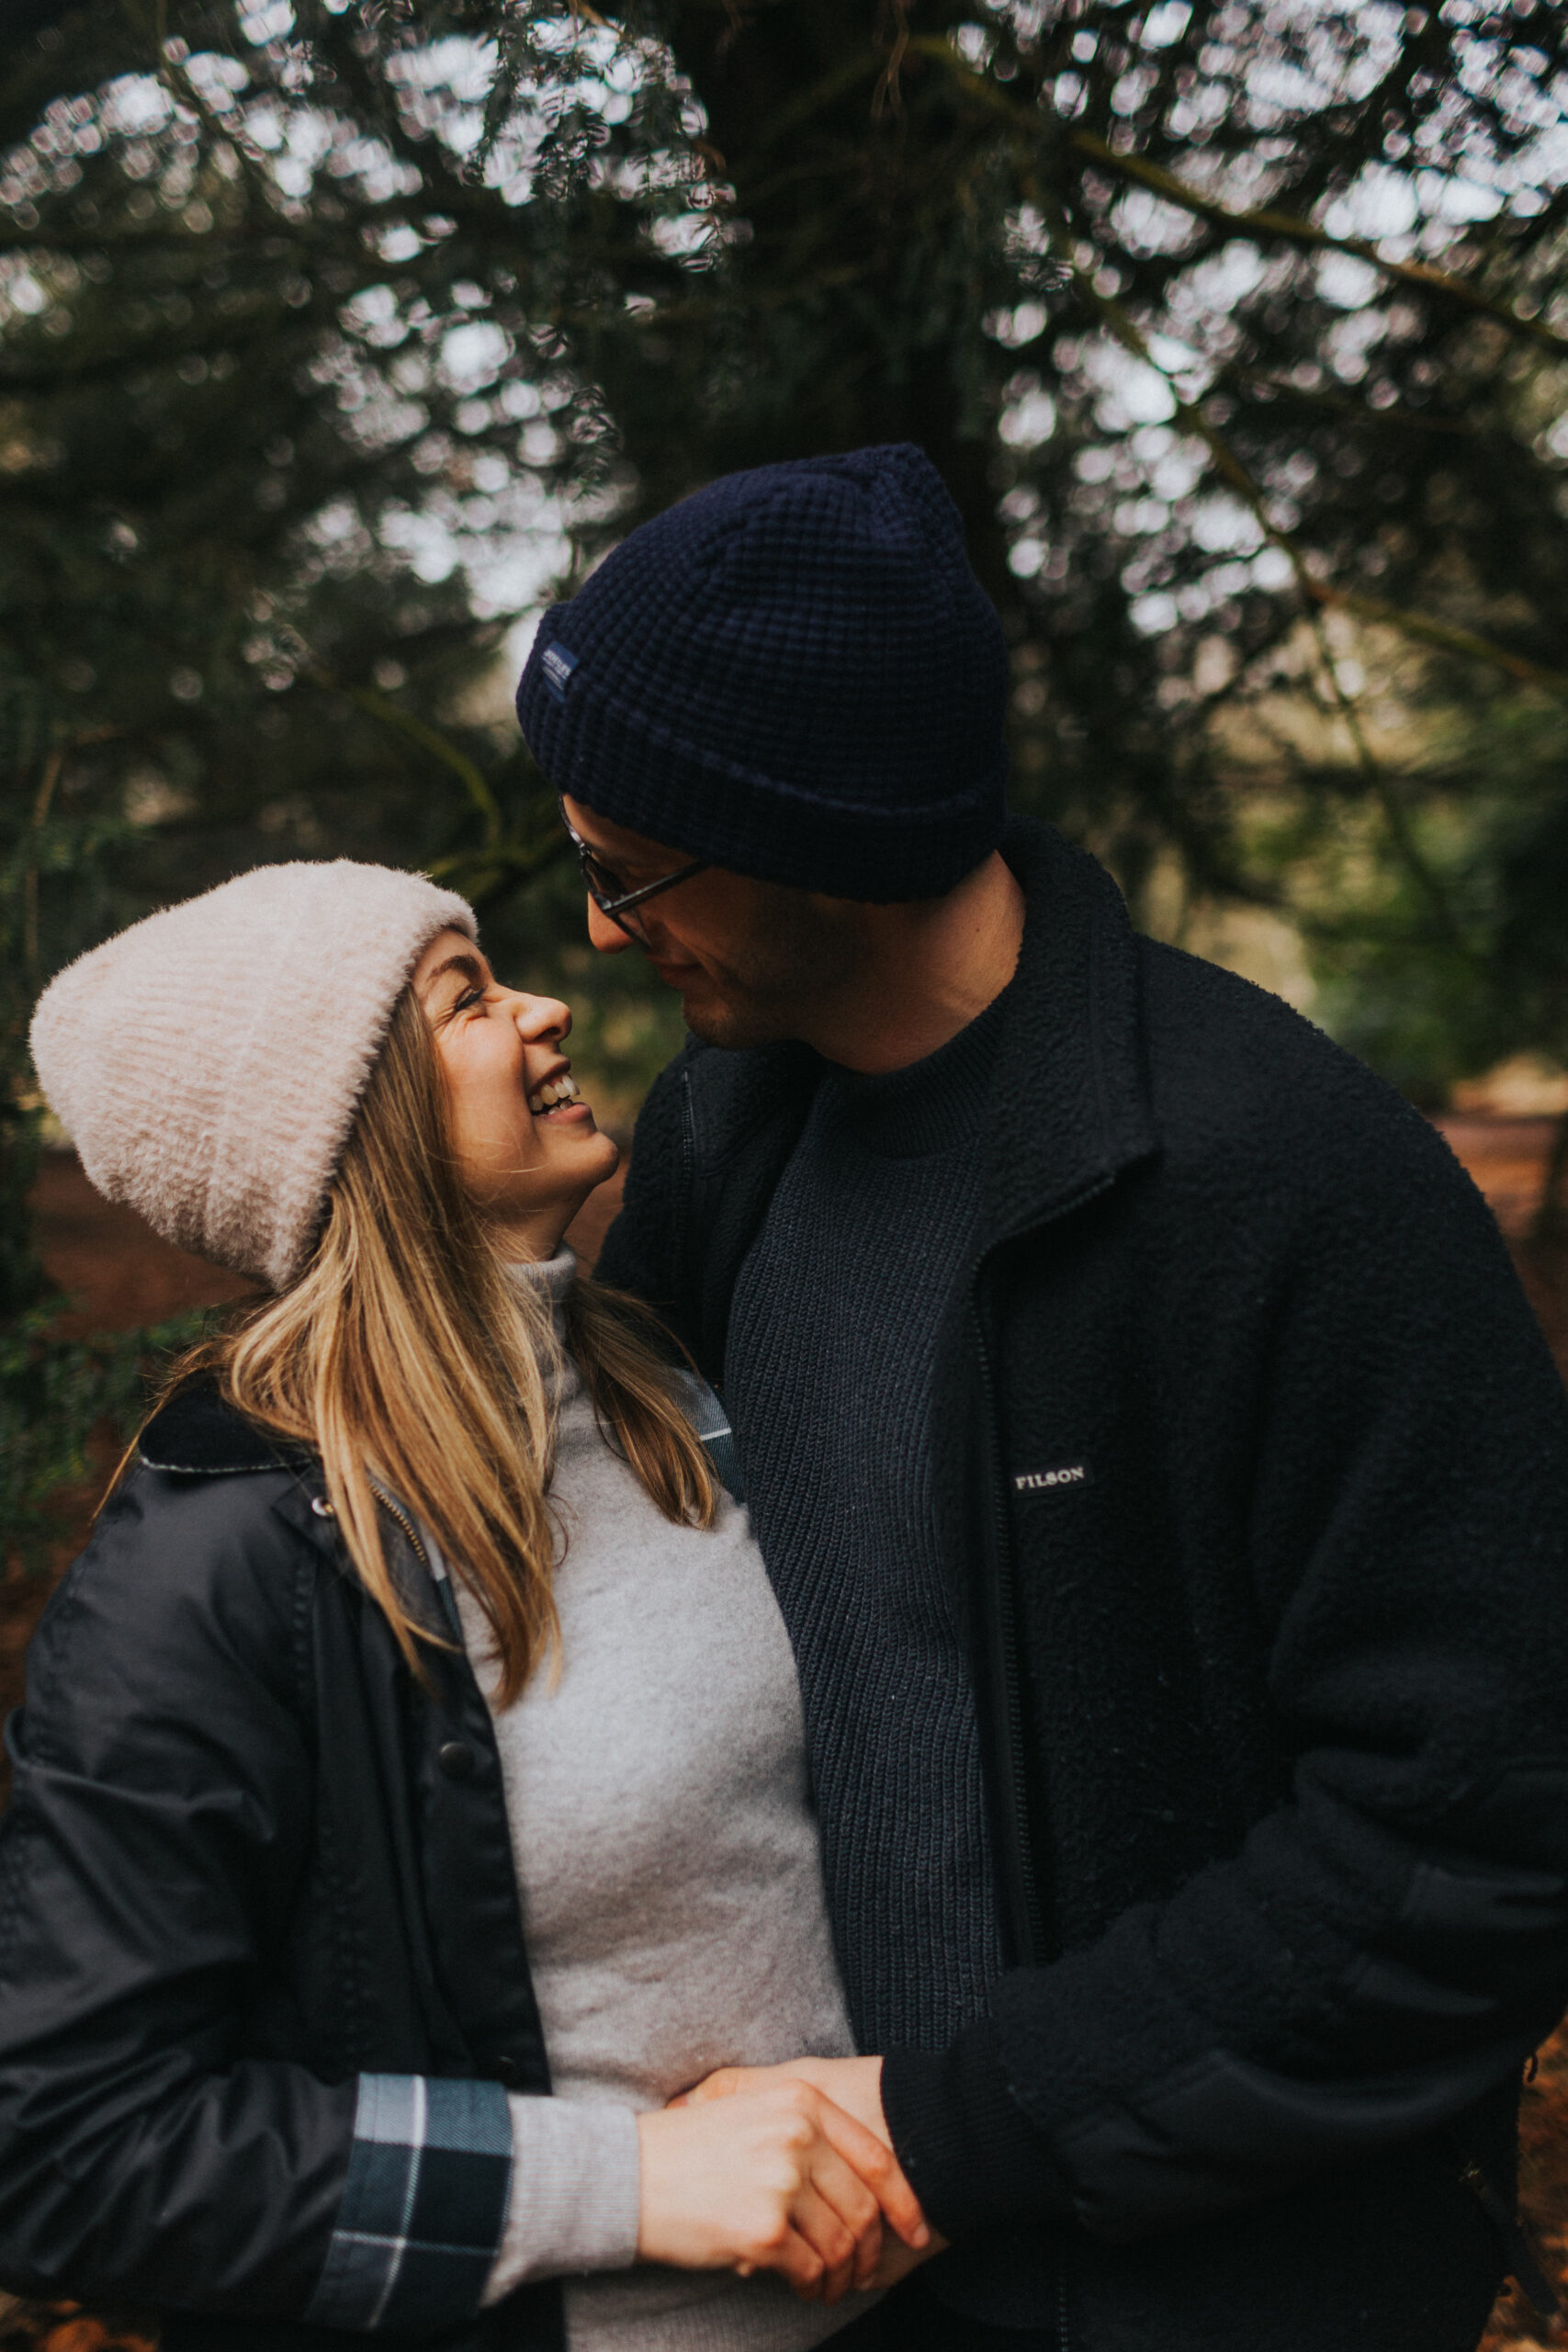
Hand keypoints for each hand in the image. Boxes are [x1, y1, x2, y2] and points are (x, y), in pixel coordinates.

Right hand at [637, 2078, 929, 2303]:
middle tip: (861, 2273)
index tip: (914, 2230)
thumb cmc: (690, 2149)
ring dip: (843, 2274)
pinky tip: (807, 2290)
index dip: (903, 2200)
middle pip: (863, 2206)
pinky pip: (812, 2268)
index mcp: (800, 2101)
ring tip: (831, 2285)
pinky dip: (816, 2287)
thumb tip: (863, 2183)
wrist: (629, 2174)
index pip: (875, 2156)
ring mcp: (781, 2181)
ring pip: (841, 2243)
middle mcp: (797, 2134)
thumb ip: (806, 2134)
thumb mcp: (753, 2113)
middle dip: (869, 2249)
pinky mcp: (763, 2229)